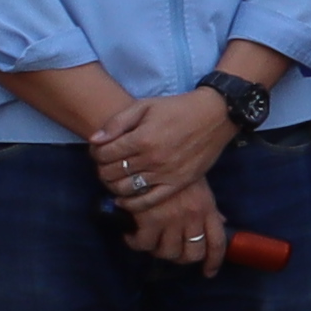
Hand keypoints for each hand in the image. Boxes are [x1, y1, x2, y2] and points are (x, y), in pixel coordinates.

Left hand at [90, 81, 237, 204]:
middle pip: (111, 173)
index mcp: (142, 138)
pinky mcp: (178, 183)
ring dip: (113, 184)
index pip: (104, 154)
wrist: (216, 116)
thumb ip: (117, 122)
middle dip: (103, 168)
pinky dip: (131, 204)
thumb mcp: (145, 106)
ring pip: (125, 188)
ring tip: (116, 177)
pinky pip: (149, 201)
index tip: (99, 149)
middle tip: (107, 163)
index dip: (96, 152)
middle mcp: (152, 159)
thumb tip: (94, 140)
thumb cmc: (178, 108)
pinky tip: (123, 200)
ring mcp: (165, 174)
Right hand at [118, 169, 227, 267]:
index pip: (217, 243)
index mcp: (208, 209)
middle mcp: (193, 218)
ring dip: (158, 251)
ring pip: (168, 253)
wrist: (155, 152)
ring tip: (150, 242)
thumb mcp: (200, 186)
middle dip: (180, 258)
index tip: (208, 273)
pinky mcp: (150, 219)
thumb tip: (220, 221)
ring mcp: (172, 220)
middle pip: (191, 254)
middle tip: (169, 251)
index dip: (213, 262)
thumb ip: (209, 207)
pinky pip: (144, 244)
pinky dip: (136, 244)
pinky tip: (131, 236)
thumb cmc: (177, 166)